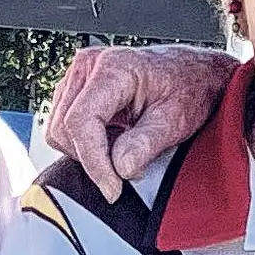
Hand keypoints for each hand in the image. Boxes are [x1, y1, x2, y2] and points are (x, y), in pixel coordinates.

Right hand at [45, 45, 239, 200]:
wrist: (194, 73)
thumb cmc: (189, 87)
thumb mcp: (175, 119)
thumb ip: (145, 144)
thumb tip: (119, 168)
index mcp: (113, 68)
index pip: (80, 122)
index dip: (93, 161)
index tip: (112, 188)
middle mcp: (89, 66)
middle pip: (64, 129)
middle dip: (93, 158)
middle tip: (128, 165)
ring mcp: (79, 76)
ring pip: (59, 130)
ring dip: (87, 150)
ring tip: (124, 144)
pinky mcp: (76, 89)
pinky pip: (64, 127)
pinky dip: (86, 142)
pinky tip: (114, 137)